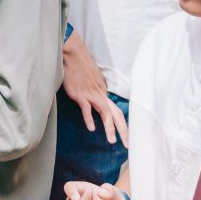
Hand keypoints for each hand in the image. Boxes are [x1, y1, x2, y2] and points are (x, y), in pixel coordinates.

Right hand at [61, 31, 127, 145]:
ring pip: (105, 113)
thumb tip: (95, 101)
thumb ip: (95, 90)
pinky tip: (91, 128)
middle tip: (128, 145)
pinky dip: (89, 118)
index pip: (116, 111)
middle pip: (116, 114)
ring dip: (110, 128)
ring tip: (112, 141)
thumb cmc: (79, 66)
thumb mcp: (91, 80)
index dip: (122, 124)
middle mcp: (100, 94)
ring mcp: (91, 94)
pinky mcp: (80, 94)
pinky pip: (86, 108)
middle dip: (123, 130)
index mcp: (103, 92)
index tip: (125, 137)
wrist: (73, 54)